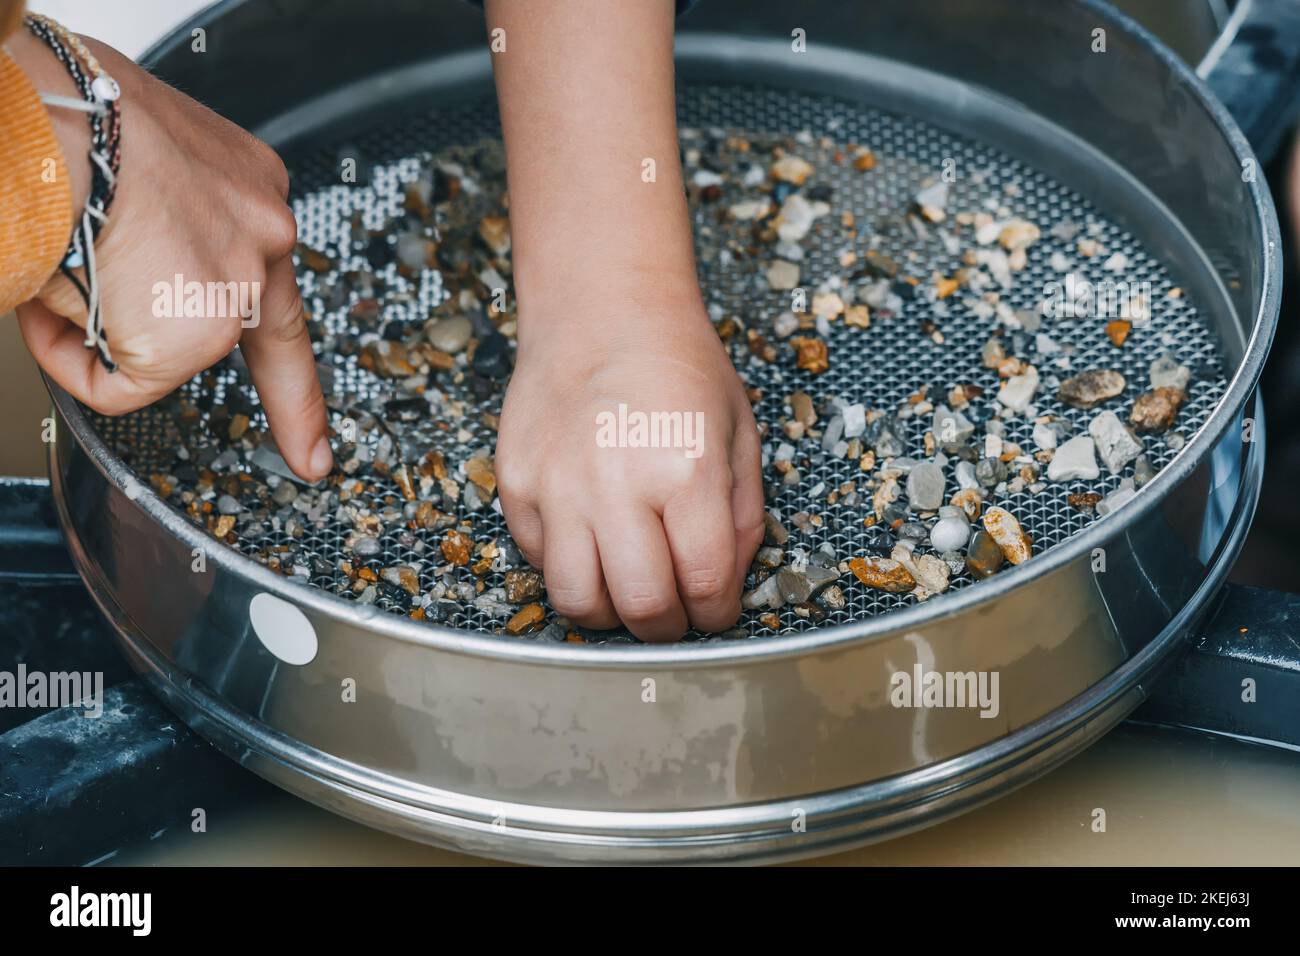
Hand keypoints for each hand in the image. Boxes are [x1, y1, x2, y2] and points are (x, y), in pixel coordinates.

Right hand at [11, 33, 330, 480]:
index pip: (275, 272)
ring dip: (96, 326)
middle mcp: (262, 234)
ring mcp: (237, 289)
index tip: (319, 403)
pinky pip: (118, 384)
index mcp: (245, 189)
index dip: (288, 334)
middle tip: (311, 459)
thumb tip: (123, 269)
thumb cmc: (65, 118)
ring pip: (160, 349)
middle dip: (294, 409)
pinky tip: (50, 300)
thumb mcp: (139, 160)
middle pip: (273, 336)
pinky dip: (68, 356)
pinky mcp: (198, 336)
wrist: (48, 120)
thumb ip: (161, 225)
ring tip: (55, 265)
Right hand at [496, 286, 764, 641]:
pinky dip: (571, 569)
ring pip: (578, 601)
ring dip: (612, 613)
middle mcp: (617, 486)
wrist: (601, 311)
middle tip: (676, 614)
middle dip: (668, 627)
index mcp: (686, 472)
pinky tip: (594, 542)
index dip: (718, 613)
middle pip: (641, 608)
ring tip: (630, 589)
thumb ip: (741, 518)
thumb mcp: (739, 433)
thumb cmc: (678, 366)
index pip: (705, 585)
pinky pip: (540, 562)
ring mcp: (558, 487)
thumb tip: (724, 586)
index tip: (716, 611)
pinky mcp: (517, 485)